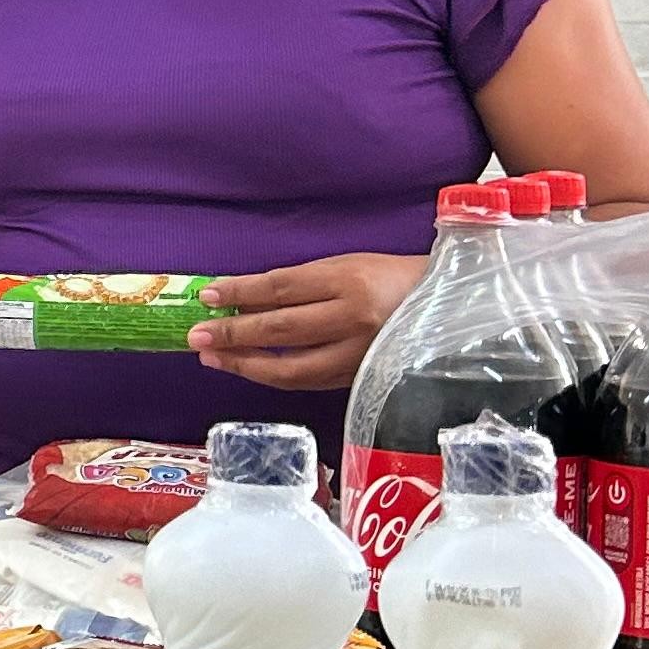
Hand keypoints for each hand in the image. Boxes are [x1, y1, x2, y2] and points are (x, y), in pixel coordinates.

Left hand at [190, 254, 425, 392]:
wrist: (451, 307)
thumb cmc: (391, 279)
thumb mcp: (347, 266)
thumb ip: (301, 284)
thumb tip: (244, 299)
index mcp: (349, 280)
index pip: (281, 288)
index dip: (240, 293)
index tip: (207, 296)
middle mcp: (353, 318)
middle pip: (281, 328)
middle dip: (234, 333)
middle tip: (197, 335)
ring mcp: (358, 354)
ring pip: (291, 368)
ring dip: (246, 363)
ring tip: (213, 356)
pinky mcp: (361, 379)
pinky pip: (308, 381)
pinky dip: (274, 376)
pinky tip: (250, 368)